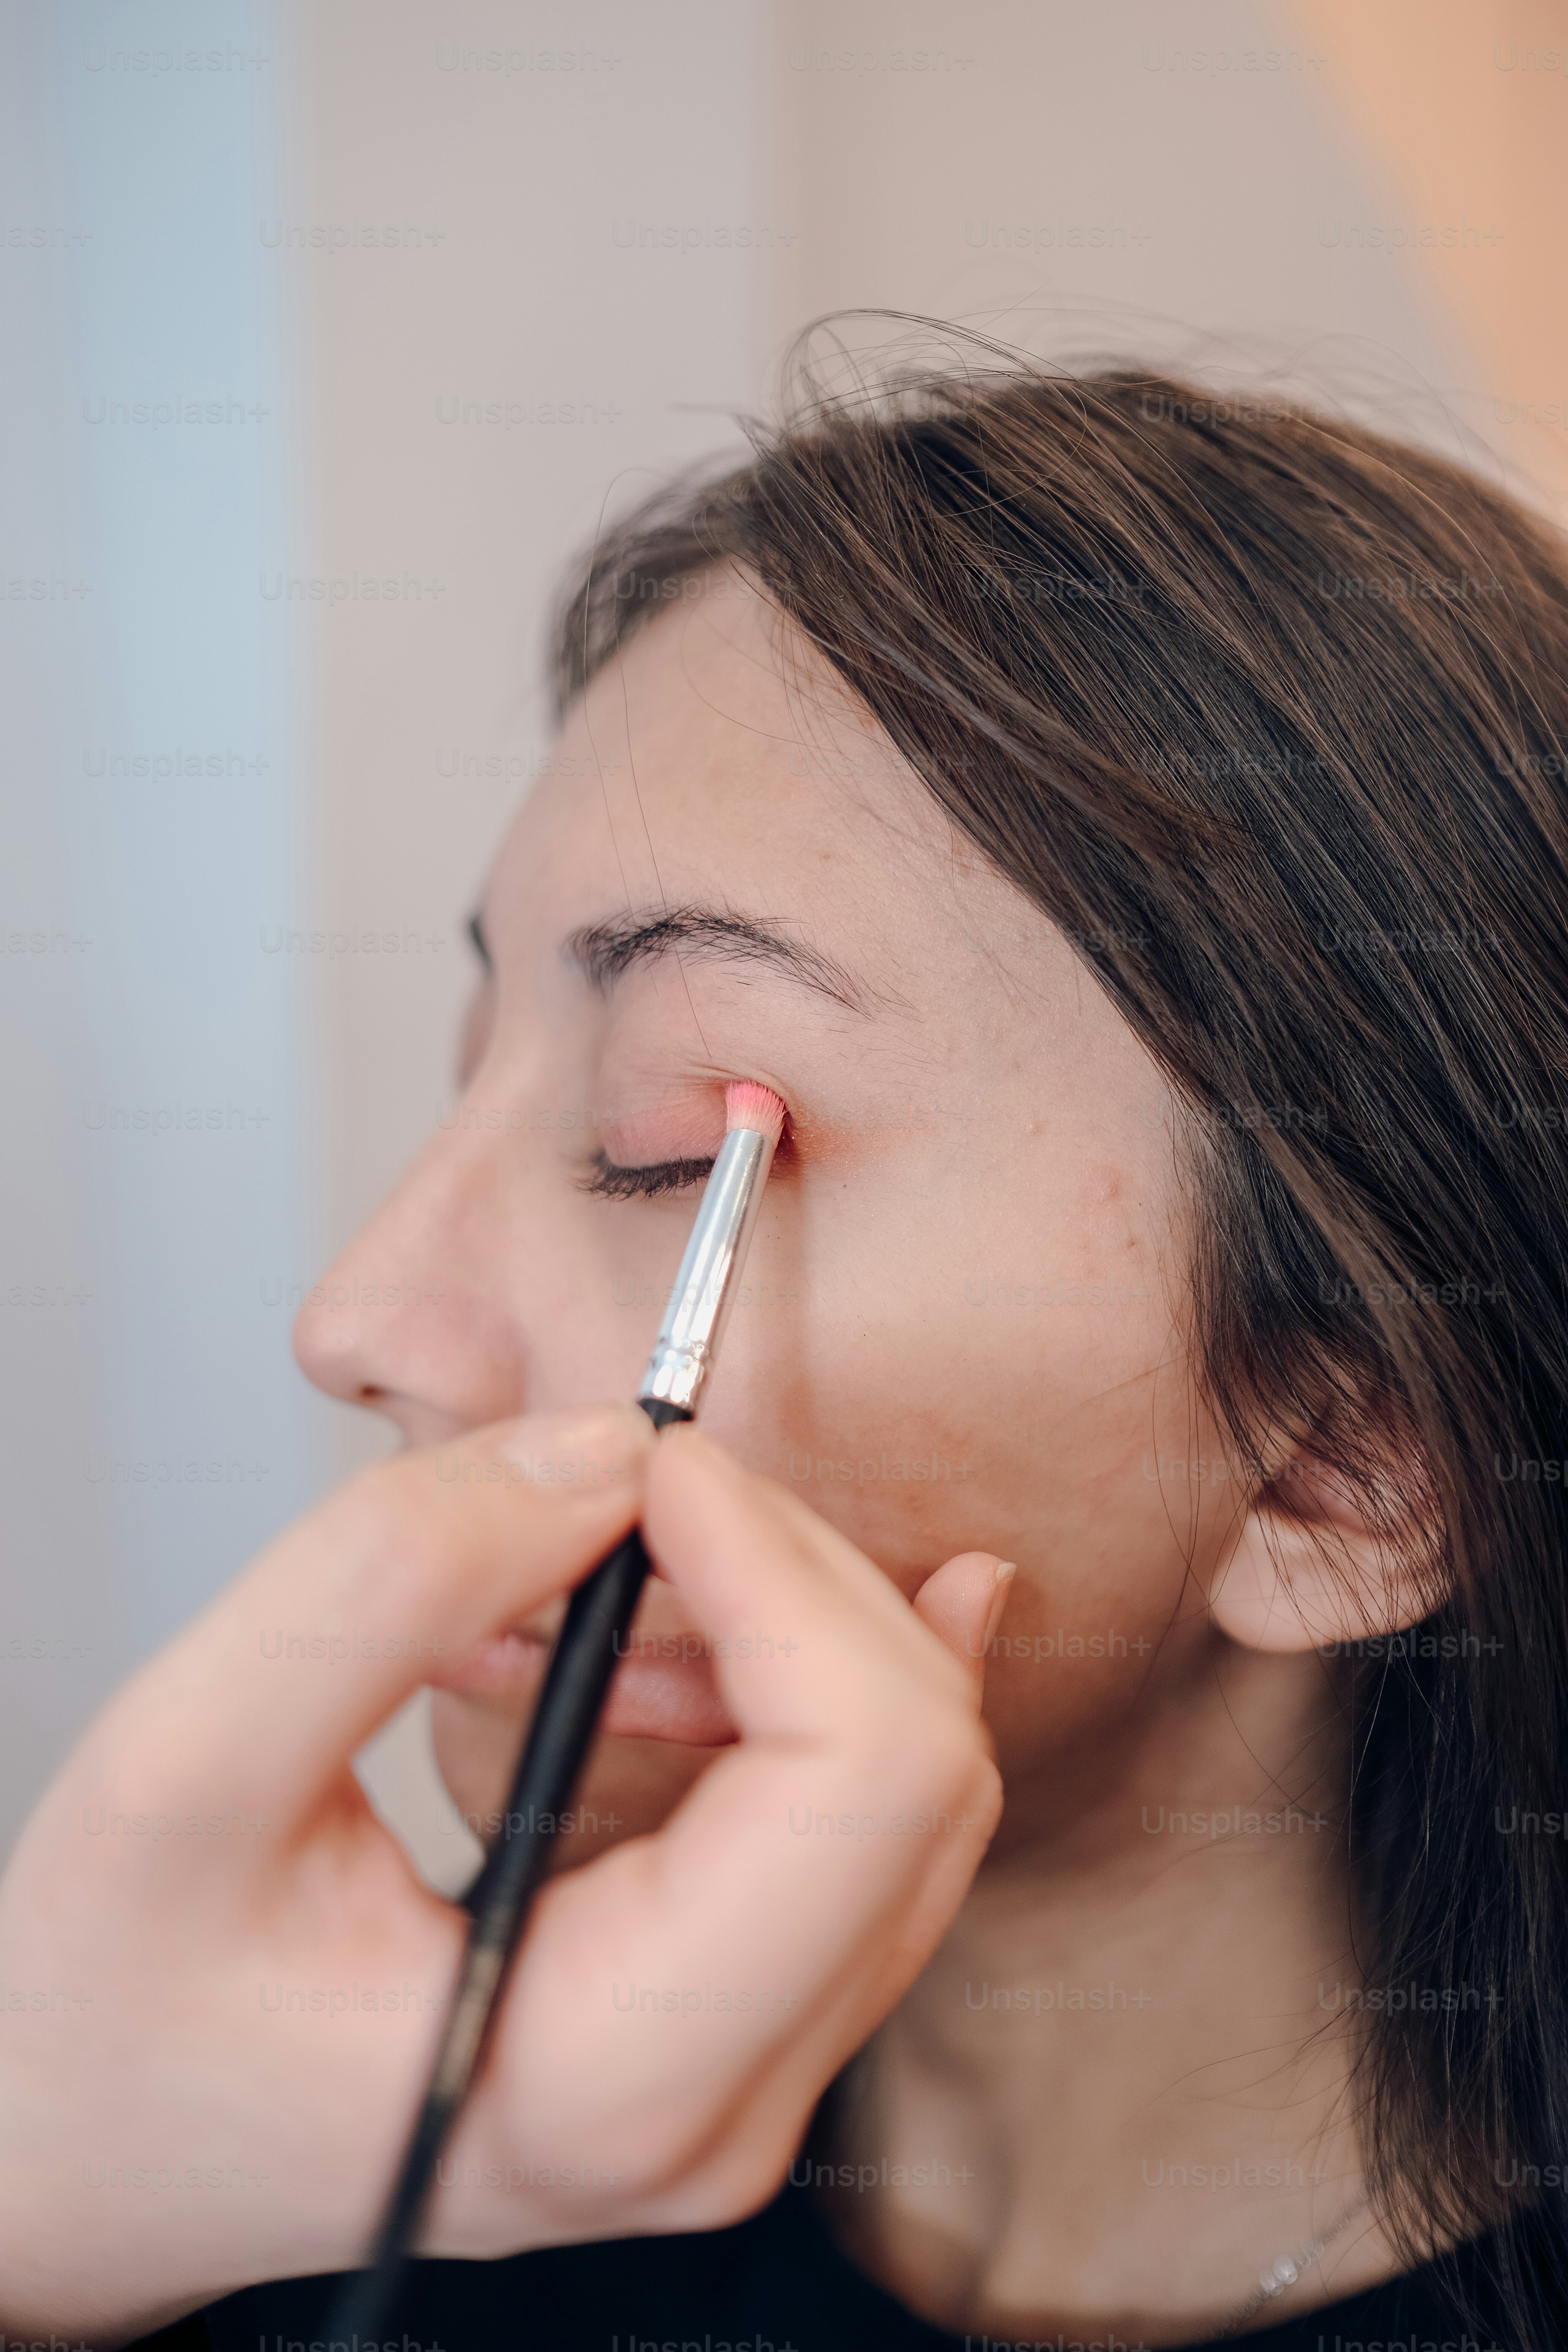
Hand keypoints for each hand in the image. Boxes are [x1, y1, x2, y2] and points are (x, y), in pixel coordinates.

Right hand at [0, 1409, 1005, 2342]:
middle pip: (915, 1766)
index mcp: (613, 2081)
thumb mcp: (186, 1768)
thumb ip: (390, 1583)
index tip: (654, 1467)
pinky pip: (863, 1825)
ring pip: (907, 1784)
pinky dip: (787, 1680)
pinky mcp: (732, 2023)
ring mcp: (745, 2078)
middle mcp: (719, 2112)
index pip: (863, 1774)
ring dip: (778, 1622)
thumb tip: (601, 1455)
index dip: (781, 1569)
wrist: (95, 2150)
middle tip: (623, 1486)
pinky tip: (697, 1615)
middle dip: (788, 1574)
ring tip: (602, 1568)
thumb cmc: (110, 2016)